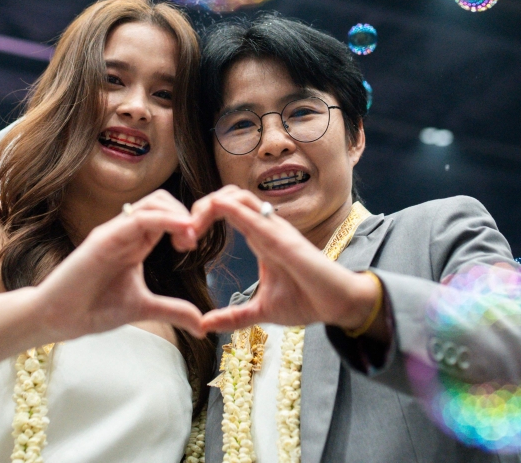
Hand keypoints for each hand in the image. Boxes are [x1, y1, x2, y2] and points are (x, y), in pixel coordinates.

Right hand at [35, 190, 205, 339]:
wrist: (60, 319)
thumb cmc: (94, 309)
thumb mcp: (143, 308)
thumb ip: (172, 310)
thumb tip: (202, 325)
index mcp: (136, 243)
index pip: (166, 215)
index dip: (186, 224)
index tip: (194, 246)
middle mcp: (126, 232)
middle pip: (162, 201)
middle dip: (186, 214)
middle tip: (192, 241)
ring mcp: (115, 232)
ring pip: (154, 203)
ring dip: (179, 214)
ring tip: (189, 238)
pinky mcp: (104, 238)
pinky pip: (140, 218)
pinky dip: (166, 220)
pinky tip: (182, 233)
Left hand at [190, 186, 381, 333]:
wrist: (338, 306)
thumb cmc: (307, 301)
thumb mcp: (260, 311)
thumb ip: (233, 316)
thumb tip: (205, 325)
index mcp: (260, 237)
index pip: (227, 209)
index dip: (201, 217)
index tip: (184, 242)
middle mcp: (267, 227)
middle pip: (228, 195)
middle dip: (200, 206)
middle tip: (182, 233)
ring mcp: (276, 230)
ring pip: (238, 197)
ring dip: (209, 205)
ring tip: (191, 227)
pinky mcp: (285, 240)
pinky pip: (255, 216)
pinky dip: (232, 210)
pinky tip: (214, 212)